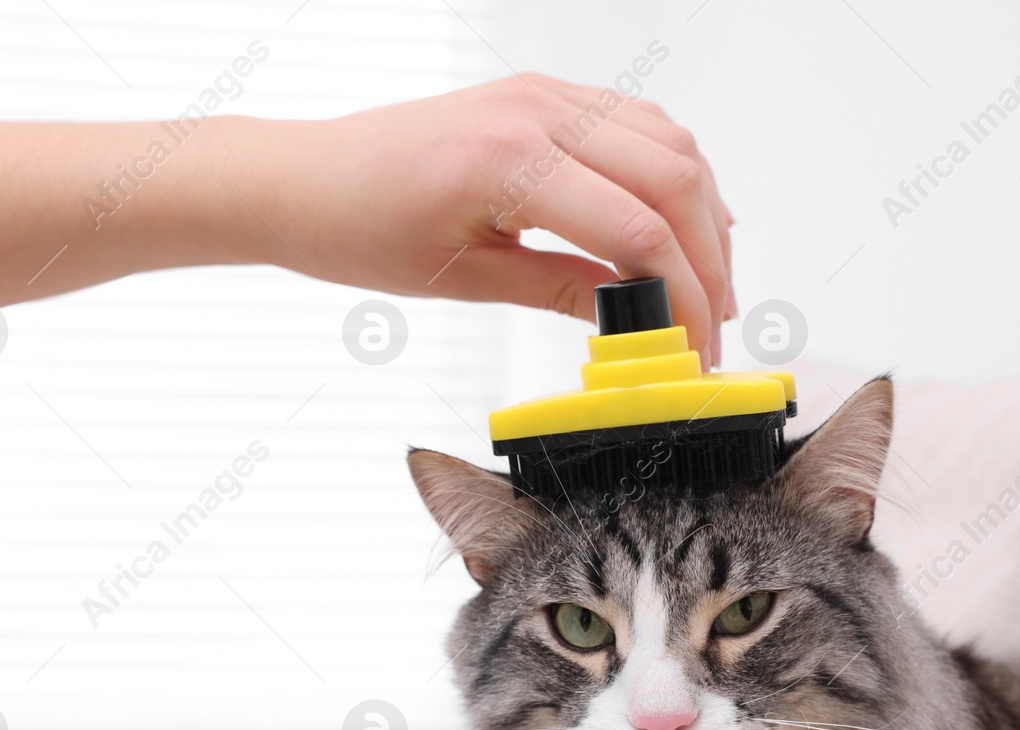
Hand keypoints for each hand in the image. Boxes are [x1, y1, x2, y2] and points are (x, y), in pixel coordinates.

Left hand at [224, 75, 734, 367]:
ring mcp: (543, 93)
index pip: (639, 229)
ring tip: (709, 280)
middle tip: (713, 324)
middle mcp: (537, 111)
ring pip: (668, 142)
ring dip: (703, 212)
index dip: (684, 295)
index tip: (696, 346)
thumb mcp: (467, 279)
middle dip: (708, 259)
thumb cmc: (360, 228)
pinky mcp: (542, 94)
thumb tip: (636, 319)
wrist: (306, 178)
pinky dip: (674, 173)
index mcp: (510, 161)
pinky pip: (636, 123)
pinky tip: (681, 221)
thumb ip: (563, 289)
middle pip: (674, 178)